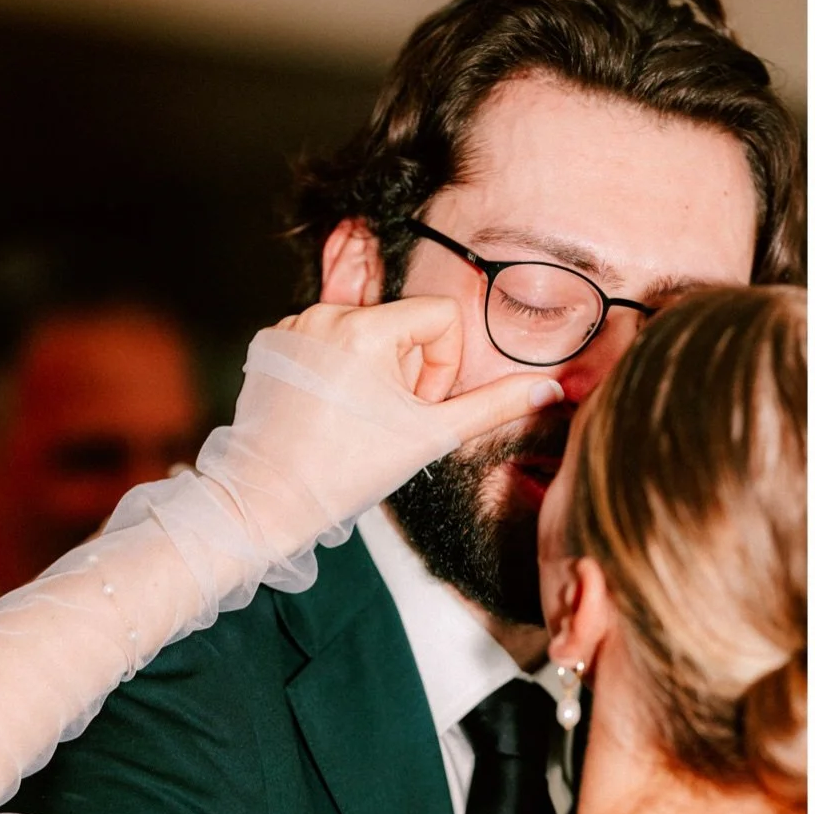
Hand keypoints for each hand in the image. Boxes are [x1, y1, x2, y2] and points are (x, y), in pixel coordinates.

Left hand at [213, 298, 563, 561]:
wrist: (266, 499)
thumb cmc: (346, 470)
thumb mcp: (431, 437)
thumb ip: (494, 406)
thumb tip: (548, 389)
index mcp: (365, 329)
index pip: (440, 315)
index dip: (444, 362)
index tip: (420, 404)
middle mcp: (325, 314)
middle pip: (403, 323)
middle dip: (408, 367)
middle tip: (389, 415)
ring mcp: (295, 324)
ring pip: (368, 329)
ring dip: (376, 366)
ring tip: (359, 414)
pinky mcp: (275, 340)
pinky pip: (330, 336)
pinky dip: (342, 365)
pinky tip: (333, 408)